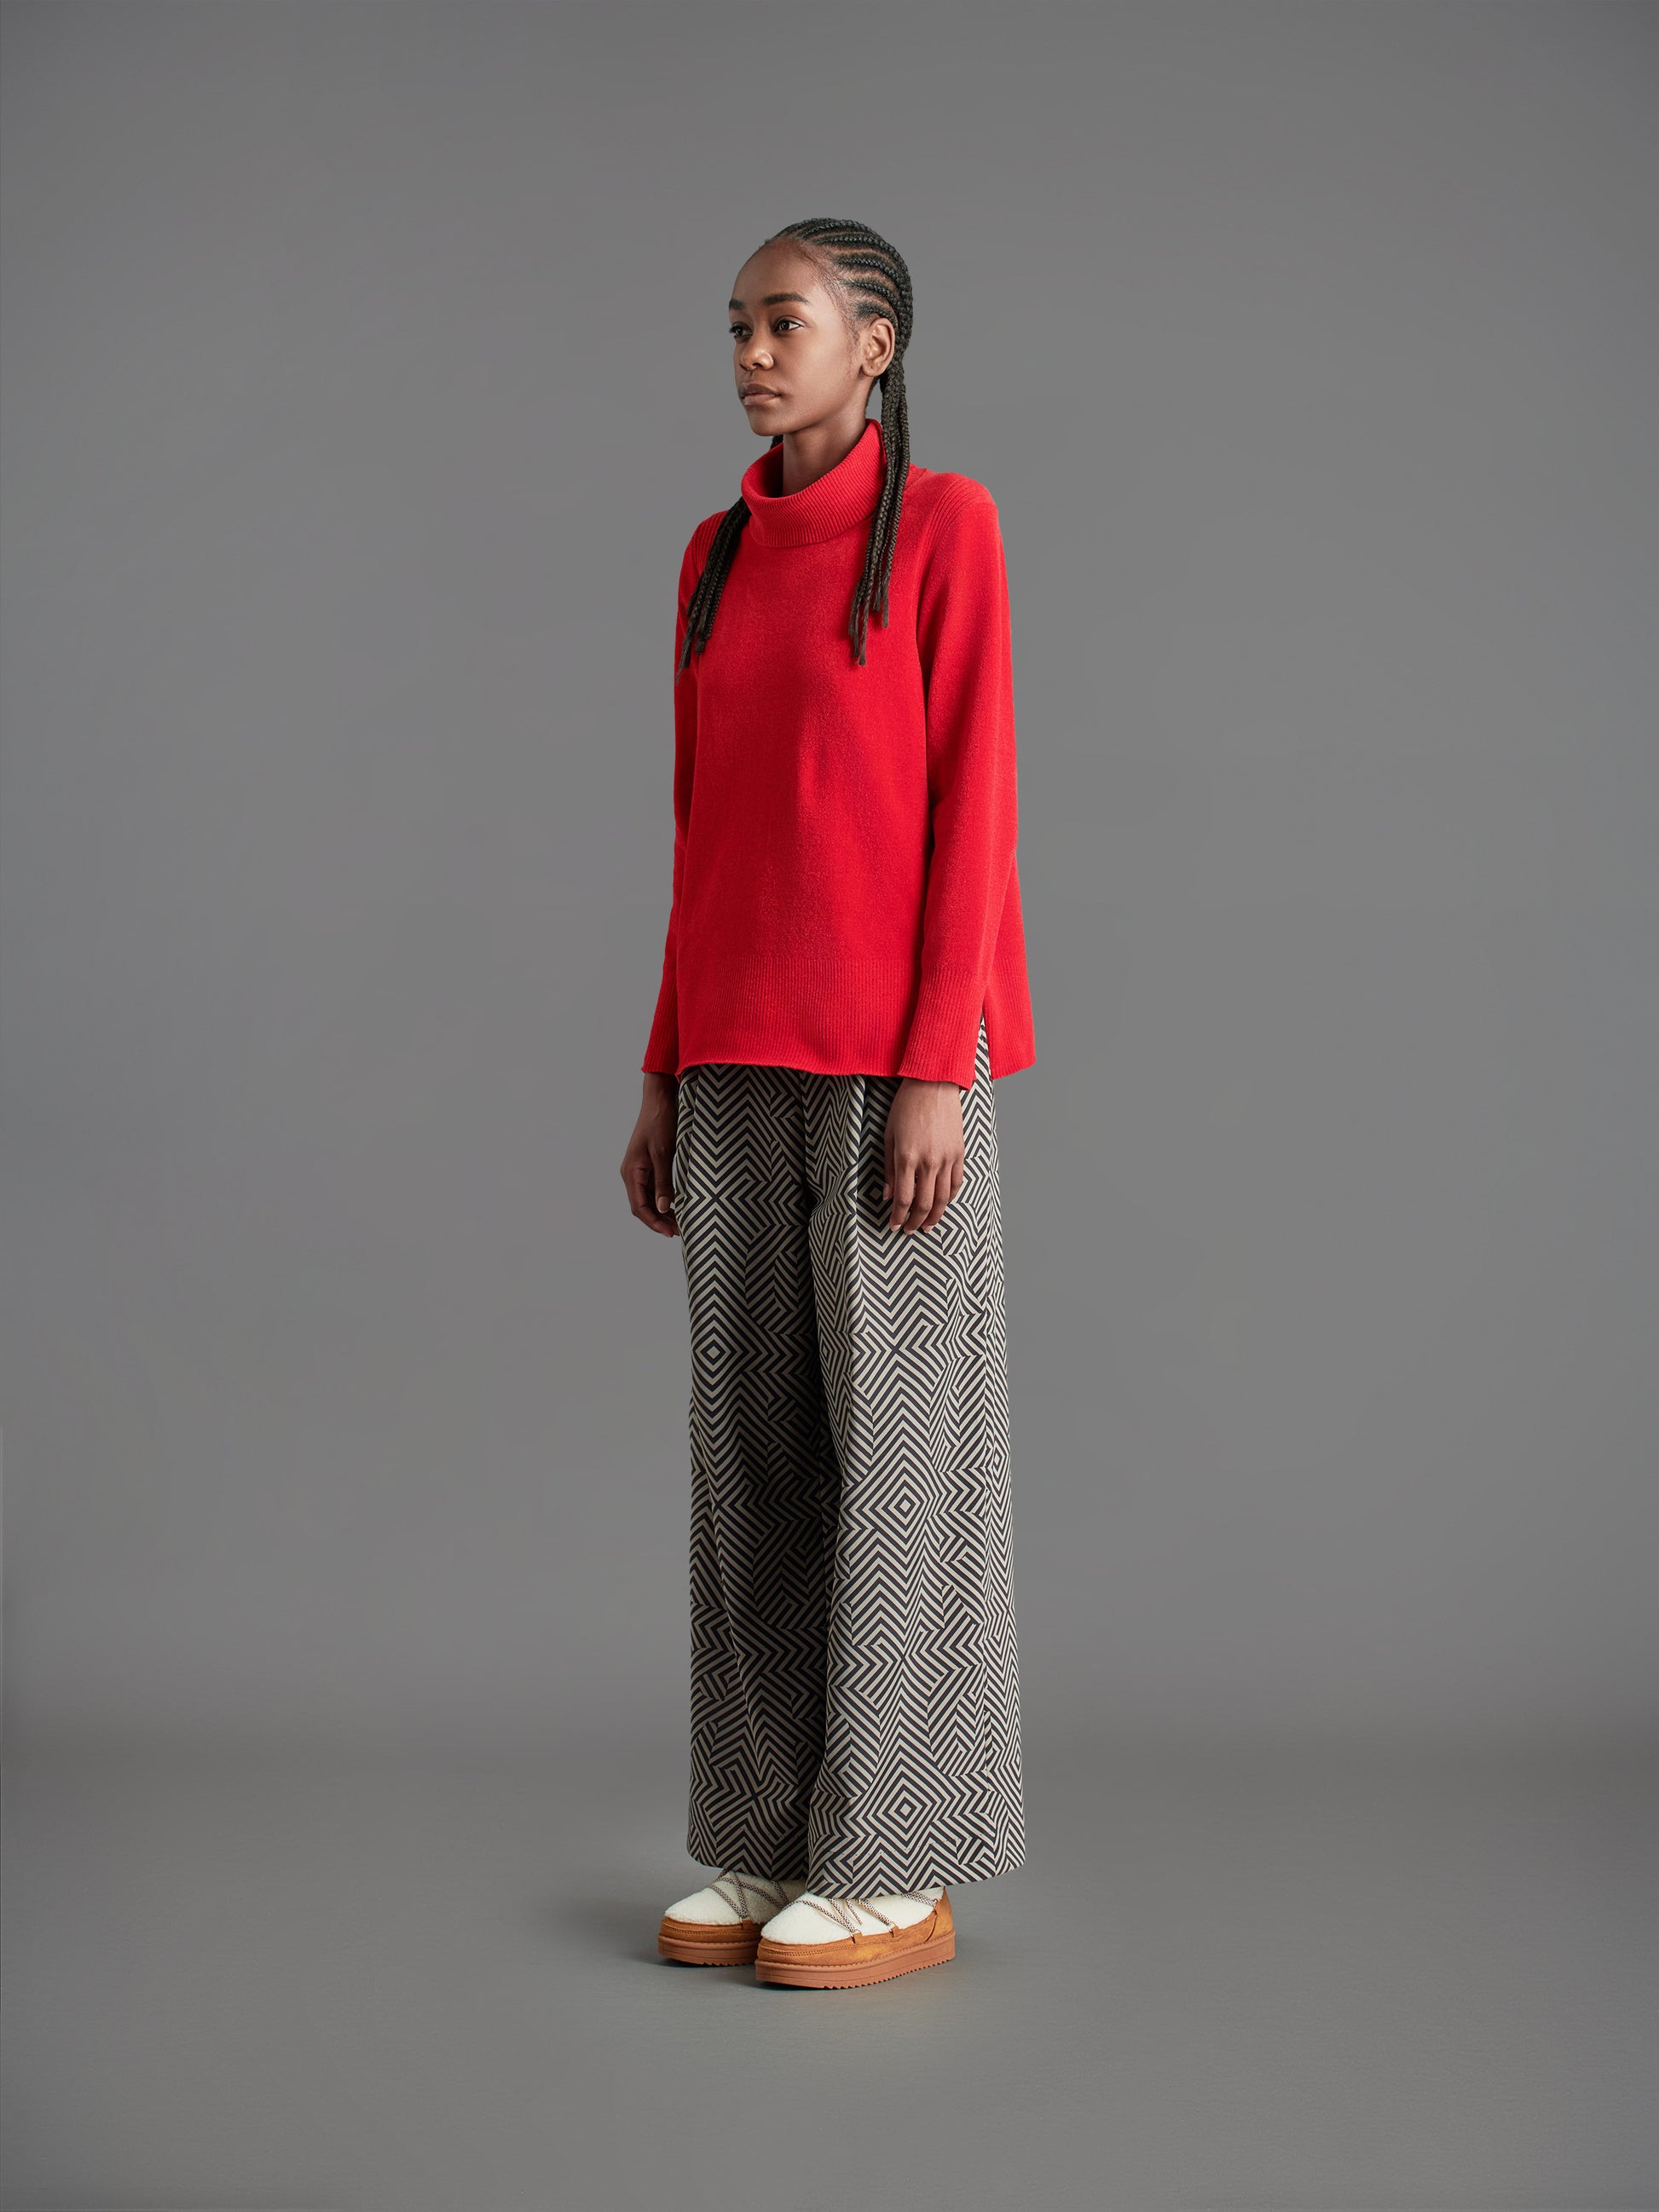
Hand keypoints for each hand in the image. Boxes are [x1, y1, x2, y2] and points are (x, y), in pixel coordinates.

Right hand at [622, 1073, 679, 1235]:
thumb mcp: (663, 1154)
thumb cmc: (660, 1123)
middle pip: (642, 1206)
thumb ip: (663, 1182)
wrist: (659, 1100)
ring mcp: (638, 1169)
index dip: (654, 1223)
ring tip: (679, 1222)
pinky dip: (663, 1199)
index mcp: (631, 1172)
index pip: (639, 1207)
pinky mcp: (647, 1164)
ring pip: (647, 1199)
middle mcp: (631, 1173)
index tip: (670, 1232)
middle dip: (658, 1221)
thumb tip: (664, 1208)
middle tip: (679, 1231)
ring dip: (661, 1212)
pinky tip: (676, 1205)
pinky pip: (652, 1188)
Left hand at [882, 1077, 965, 1233]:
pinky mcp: (959, 1153)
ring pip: (944, 1199)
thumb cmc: (906, 1106)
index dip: (898, 1217)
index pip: (903, 1199)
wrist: (933, 1084)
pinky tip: (942, 1204)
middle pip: (924, 1204)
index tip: (893, 1225)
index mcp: (907, 1157)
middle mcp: (929, 1162)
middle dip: (915, 1222)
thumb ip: (888, 1168)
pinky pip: (956, 1183)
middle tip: (909, 1230)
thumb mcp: (888, 1136)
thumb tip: (887, 1195)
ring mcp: (947, 1158)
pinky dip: (949, 1198)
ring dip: (935, 1217)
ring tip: (926, 1225)